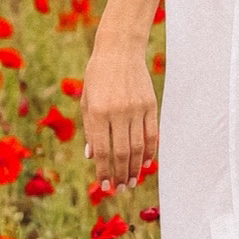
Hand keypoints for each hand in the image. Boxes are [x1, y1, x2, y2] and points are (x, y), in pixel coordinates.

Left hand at [81, 33, 159, 190]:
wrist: (120, 50)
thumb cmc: (98, 77)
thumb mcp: (86, 100)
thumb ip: (89, 129)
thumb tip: (92, 157)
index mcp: (98, 112)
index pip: (102, 150)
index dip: (103, 171)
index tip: (105, 185)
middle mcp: (118, 112)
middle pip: (121, 152)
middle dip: (120, 174)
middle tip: (120, 188)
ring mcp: (136, 108)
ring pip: (138, 147)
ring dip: (134, 167)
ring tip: (132, 181)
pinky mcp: (150, 105)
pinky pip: (152, 134)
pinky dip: (149, 151)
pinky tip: (145, 163)